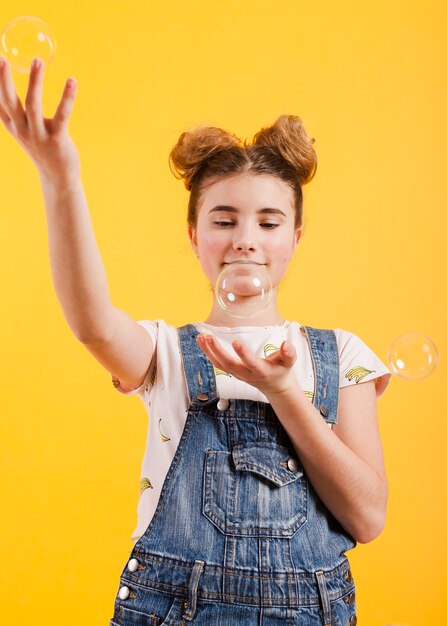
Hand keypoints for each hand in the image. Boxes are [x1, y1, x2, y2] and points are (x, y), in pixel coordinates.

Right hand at [0, 57, 79, 181]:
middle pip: (10, 101)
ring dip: (35, 82)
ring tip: (37, 60)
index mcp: (13, 126)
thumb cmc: (42, 148)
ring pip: (33, 105)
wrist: (58, 177)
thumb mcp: (23, 131)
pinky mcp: (57, 139)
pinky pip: (62, 115)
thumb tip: (3, 90)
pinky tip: (72, 81)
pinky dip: (67, 97)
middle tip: (3, 59)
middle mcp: (22, 130)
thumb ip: (13, 113)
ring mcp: (39, 136)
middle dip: (4, 80)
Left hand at [196, 333, 297, 396]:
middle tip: (208, 336)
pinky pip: (217, 363)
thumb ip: (289, 353)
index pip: (251, 362)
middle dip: (218, 351)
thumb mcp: (289, 362)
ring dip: (209, 351)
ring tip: (201, 336)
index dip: (243, 354)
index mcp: (261, 371)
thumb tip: (286, 344)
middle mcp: (247, 374)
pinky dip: (208, 353)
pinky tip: (202, 341)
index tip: (236, 342)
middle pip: (229, 364)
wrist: (274, 386)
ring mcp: (237, 374)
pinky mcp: (232, 372)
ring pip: (220, 365)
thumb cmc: (281, 370)